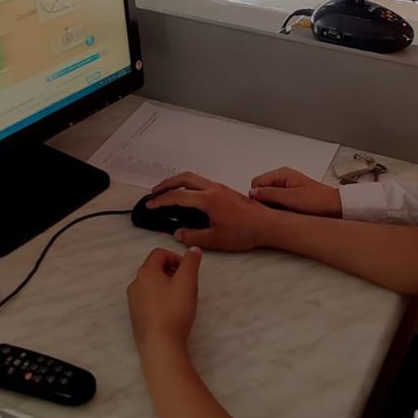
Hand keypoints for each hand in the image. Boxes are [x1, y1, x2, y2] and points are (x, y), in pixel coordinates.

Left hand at [127, 246, 201, 357]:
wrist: (160, 345)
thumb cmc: (174, 311)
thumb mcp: (188, 282)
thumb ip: (191, 262)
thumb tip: (193, 250)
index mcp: (145, 273)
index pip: (159, 254)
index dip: (176, 257)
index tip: (188, 269)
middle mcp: (135, 285)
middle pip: (155, 269)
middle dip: (173, 272)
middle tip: (188, 285)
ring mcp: (134, 302)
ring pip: (152, 286)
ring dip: (167, 287)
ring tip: (182, 300)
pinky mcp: (137, 317)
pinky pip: (149, 301)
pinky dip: (161, 301)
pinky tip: (172, 313)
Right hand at [147, 173, 277, 250]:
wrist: (267, 225)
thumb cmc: (245, 231)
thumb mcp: (214, 239)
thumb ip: (192, 236)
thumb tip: (178, 233)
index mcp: (208, 199)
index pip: (177, 197)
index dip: (160, 200)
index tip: (150, 205)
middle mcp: (213, 189)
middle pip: (183, 178)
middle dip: (166, 184)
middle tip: (154, 192)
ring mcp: (220, 188)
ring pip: (194, 178)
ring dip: (178, 182)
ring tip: (168, 192)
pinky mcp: (226, 191)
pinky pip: (202, 182)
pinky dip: (189, 185)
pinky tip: (188, 197)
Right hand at [249, 166, 341, 216]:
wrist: (334, 207)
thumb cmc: (318, 200)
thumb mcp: (290, 198)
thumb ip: (269, 194)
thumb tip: (252, 193)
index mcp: (282, 173)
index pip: (256, 183)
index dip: (258, 196)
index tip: (265, 206)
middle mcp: (282, 178)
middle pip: (261, 190)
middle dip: (265, 202)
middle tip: (277, 210)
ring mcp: (286, 187)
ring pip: (268, 197)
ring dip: (273, 206)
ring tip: (285, 211)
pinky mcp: (290, 196)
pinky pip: (276, 202)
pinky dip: (278, 208)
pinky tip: (287, 213)